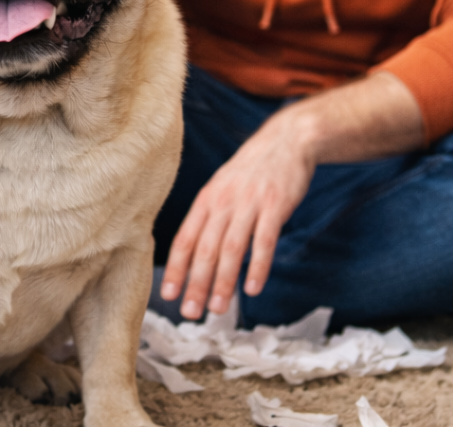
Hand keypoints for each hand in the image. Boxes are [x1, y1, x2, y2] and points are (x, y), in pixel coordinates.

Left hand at [160, 107, 314, 318]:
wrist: (286, 141)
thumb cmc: (252, 171)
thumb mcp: (223, 187)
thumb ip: (211, 217)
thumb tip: (198, 254)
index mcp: (206, 199)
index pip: (184, 238)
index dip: (175, 268)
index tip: (167, 294)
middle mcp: (222, 202)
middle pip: (204, 248)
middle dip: (195, 283)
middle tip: (190, 312)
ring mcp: (248, 203)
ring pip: (231, 248)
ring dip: (223, 281)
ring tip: (217, 308)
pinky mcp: (274, 206)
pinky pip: (264, 240)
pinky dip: (257, 266)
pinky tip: (252, 288)